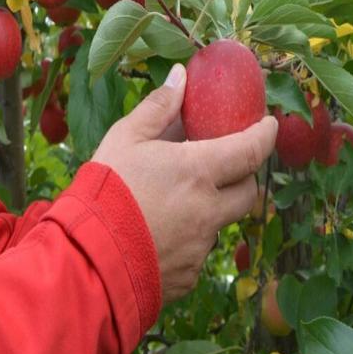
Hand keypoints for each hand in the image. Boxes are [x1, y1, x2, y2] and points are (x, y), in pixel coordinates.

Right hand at [92, 64, 277, 304]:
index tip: (269, 125)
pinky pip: (197, 254)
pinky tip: (157, 234)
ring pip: (219, 224)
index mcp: (198, 172)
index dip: (265, 135)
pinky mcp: (188, 277)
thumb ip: (158, 107)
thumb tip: (180, 76)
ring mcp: (200, 248)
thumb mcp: (125, 138)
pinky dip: (186, 240)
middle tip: (225, 166)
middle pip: (248, 193)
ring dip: (208, 210)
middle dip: (242, 177)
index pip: (252, 150)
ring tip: (174, 202)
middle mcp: (209, 212)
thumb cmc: (103, 190)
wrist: (84, 257)